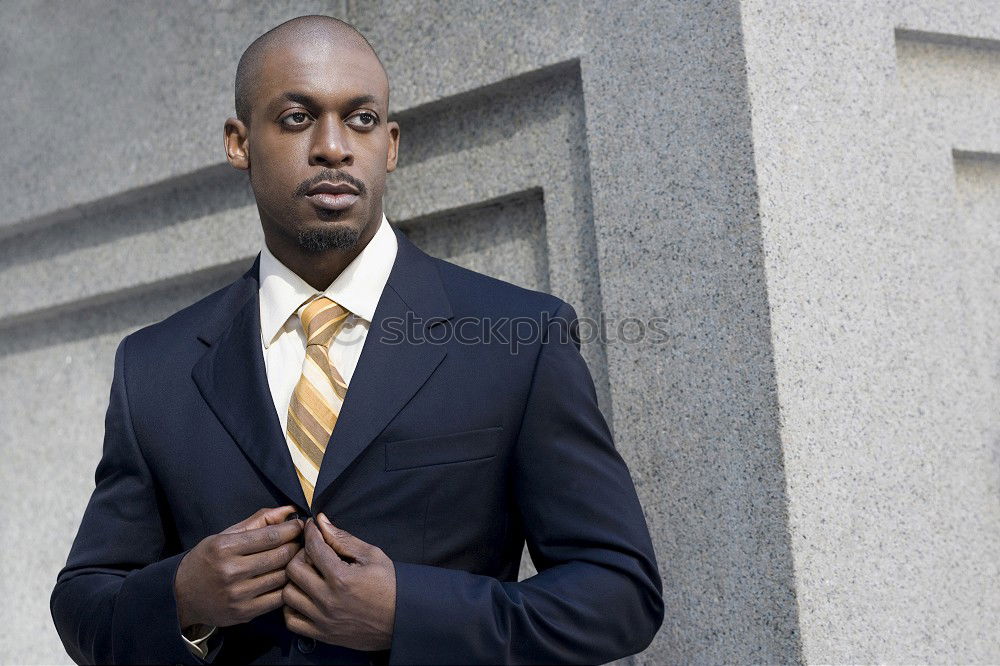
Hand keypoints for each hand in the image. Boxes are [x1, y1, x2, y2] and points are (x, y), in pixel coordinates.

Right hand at [174, 505, 303, 628]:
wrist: (181, 596)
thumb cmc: (207, 559)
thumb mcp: (225, 535)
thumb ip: (259, 521)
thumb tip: (289, 510)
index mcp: (224, 547)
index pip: (270, 536)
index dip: (292, 529)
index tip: (301, 525)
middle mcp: (230, 571)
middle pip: (280, 556)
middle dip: (296, 546)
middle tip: (302, 542)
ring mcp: (238, 595)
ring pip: (282, 577)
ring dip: (294, 566)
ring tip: (298, 559)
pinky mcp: (244, 613)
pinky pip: (278, 598)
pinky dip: (287, 587)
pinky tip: (287, 579)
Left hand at [282, 513, 396, 650]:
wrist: (402, 618)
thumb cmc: (389, 584)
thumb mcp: (371, 555)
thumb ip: (343, 539)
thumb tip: (321, 522)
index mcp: (341, 577)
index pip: (313, 547)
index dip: (310, 531)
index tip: (311, 527)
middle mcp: (328, 599)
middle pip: (293, 570)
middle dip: (300, 555)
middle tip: (312, 553)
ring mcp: (323, 619)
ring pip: (288, 595)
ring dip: (295, 581)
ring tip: (309, 576)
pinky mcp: (322, 634)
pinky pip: (291, 621)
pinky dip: (292, 608)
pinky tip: (306, 597)